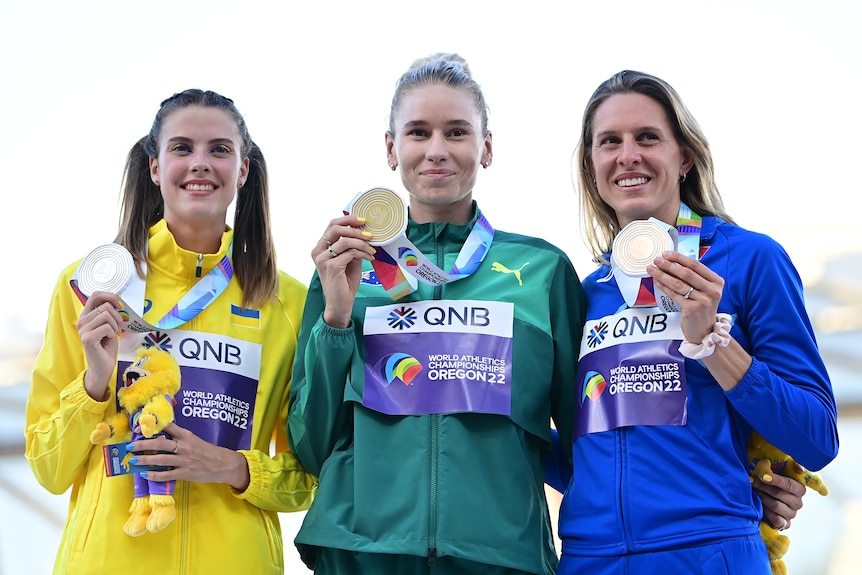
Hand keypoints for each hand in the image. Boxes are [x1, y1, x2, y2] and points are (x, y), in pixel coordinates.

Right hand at [77, 291, 123, 400]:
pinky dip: (112, 334)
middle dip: (117, 317)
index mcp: (86, 316)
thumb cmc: (107, 346)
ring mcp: (83, 329)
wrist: (103, 366)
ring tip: (110, 336)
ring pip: (107, 315)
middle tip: (115, 329)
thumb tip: (118, 301)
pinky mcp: (87, 338)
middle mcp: (81, 321)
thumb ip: (110, 313)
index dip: (110, 296)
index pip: (95, 295)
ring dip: (115, 326)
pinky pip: (107, 327)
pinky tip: (107, 341)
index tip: (119, 305)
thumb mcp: (110, 325)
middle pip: (105, 306)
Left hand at [129, 423, 250, 490]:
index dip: (153, 425)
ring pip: (161, 459)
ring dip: (145, 459)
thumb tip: (159, 435)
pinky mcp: (185, 473)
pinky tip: (145, 474)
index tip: (139, 425)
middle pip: (160, 444)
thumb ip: (178, 437)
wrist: (223, 464)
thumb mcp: (194, 440)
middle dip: (143, 444)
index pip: (168, 426)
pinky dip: (154, 475)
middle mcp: (184, 446)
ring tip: (133, 460)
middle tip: (130, 445)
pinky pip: (166, 474)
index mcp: (186, 435)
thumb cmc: (207, 451)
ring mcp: (184, 461)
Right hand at [314, 215, 374, 327]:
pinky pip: (350, 253)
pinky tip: (369, 258)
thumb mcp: (349, 260)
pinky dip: (362, 253)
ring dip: (362, 243)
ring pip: (345, 240)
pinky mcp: (331, 267)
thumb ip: (352, 246)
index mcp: (320, 248)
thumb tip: (364, 232)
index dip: (348, 220)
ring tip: (371, 250)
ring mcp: (323, 259)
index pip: (332, 225)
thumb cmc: (344, 283)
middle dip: (355, 228)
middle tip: (369, 234)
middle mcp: (318, 252)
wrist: (340, 304)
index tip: (363, 221)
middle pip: (335, 228)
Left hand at [647, 251, 724, 343]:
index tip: (666, 254)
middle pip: (686, 273)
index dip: (679, 258)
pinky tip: (656, 282)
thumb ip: (694, 277)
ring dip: (663, 275)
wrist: (704, 330)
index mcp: (716, 281)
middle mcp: (712, 290)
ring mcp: (703, 301)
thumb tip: (671, 262)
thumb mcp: (704, 290)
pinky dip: (664, 287)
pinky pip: (674, 295)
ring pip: (678, 284)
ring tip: (652, 269)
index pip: (696, 265)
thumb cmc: (701, 307)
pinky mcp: (692, 309)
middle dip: (669, 265)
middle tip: (656, 260)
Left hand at [752, 468, 806, 529]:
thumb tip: (799, 468)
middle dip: (763, 487)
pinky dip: (766, 513)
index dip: (776, 480)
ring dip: (762, 498)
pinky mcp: (785, 524)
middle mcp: (798, 502)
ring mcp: (792, 514)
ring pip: (776, 506)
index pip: (790, 484)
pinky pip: (776, 520)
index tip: (764, 476)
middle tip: (752, 481)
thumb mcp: (777, 472)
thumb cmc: (771, 484)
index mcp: (799, 489)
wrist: (764, 500)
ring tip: (755, 492)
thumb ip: (791, 466)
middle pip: (779, 494)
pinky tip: (761, 506)